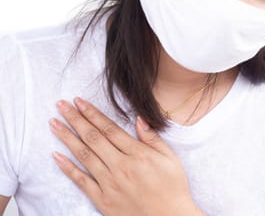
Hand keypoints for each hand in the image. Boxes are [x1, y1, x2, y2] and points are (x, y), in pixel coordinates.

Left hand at [49, 97, 203, 215]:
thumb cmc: (172, 187)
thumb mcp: (170, 159)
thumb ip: (152, 138)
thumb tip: (139, 119)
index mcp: (137, 154)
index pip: (110, 129)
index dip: (93, 114)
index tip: (80, 102)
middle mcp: (120, 166)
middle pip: (93, 138)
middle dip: (75, 119)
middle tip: (62, 106)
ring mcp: (109, 183)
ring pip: (84, 156)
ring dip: (67, 138)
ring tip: (54, 124)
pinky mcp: (103, 199)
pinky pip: (81, 181)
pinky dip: (67, 168)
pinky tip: (56, 156)